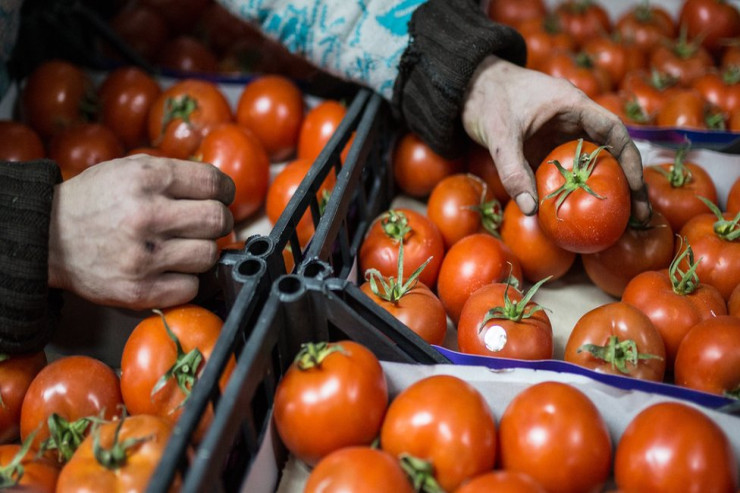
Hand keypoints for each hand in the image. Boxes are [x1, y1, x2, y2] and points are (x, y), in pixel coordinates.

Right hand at [48, 155, 235, 309]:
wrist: (47, 238)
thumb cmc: (95, 201)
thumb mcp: (129, 169)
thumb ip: (173, 173)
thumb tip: (219, 188)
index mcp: (147, 179)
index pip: (214, 183)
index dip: (224, 192)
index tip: (220, 198)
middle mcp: (147, 215)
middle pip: (218, 220)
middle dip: (218, 222)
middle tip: (204, 225)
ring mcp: (144, 256)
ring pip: (208, 255)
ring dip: (201, 252)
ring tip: (182, 248)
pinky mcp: (139, 290)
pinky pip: (191, 287)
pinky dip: (186, 280)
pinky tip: (170, 270)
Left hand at [461, 55, 649, 221]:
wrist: (469, 86)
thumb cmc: (487, 99)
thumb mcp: (499, 135)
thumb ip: (513, 170)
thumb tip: (531, 209)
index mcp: (572, 105)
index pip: (613, 131)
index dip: (629, 159)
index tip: (637, 187)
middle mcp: (573, 119)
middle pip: (611, 150)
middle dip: (627, 182)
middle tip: (638, 216)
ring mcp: (561, 134)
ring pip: (592, 162)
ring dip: (605, 188)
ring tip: (619, 221)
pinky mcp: (546, 147)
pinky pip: (568, 170)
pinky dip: (576, 189)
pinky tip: (580, 213)